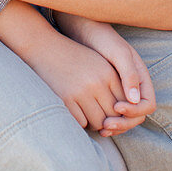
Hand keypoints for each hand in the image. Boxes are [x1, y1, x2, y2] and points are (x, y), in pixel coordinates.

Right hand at [25, 26, 144, 133]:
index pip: (125, 103)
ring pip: (98, 122)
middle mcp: (97, 83)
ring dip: (95, 123)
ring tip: (90, 116)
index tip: (113, 112)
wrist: (44, 47)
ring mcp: (80, 92)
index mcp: (108, 73)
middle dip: (110, 121)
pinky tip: (78, 114)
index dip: (121, 112)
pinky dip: (81, 122)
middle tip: (103, 120)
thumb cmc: (74, 57)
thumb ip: (114, 83)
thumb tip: (127, 109)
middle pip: (113, 116)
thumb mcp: (98, 63)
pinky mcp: (65, 99)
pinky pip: (81, 122)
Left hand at [55, 14, 155, 133]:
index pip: (148, 105)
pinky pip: (112, 114)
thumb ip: (129, 74)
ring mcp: (120, 91)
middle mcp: (133, 86)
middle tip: (106, 125)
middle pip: (137, 116)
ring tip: (101, 128)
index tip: (117, 108)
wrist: (82, 29)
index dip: (135, 111)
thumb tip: (135, 100)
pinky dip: (108, 121)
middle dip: (124, 123)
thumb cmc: (101, 37)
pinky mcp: (106, 93)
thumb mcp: (117, 53)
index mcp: (141, 77)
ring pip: (125, 118)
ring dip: (116, 126)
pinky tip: (96, 123)